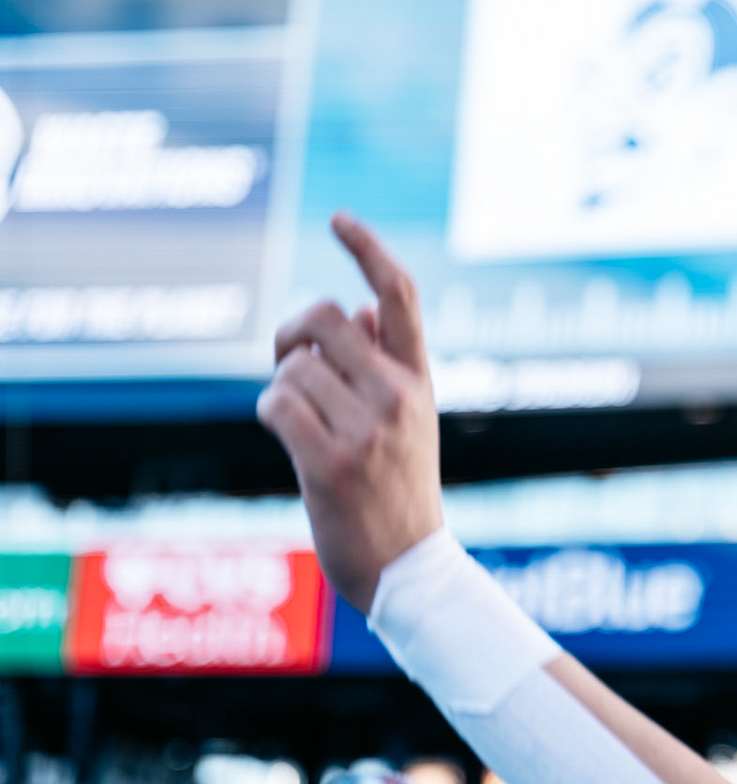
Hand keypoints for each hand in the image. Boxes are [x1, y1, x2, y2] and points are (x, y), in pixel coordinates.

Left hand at [257, 213, 442, 611]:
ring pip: (292, 367)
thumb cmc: (400, 489)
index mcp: (420, 378)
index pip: (400, 295)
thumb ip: (386, 363)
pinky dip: (270, 414)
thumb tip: (358, 310)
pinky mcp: (331, 463)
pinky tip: (289, 439)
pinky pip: (275, 404)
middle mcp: (399, 396)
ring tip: (303, 424)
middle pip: (324, 316)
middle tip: (290, 362)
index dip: (369, 249)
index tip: (340, 218)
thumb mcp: (409, 419)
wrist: (408, 565)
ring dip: (281, 389)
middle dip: (291, 333)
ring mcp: (368, 430)